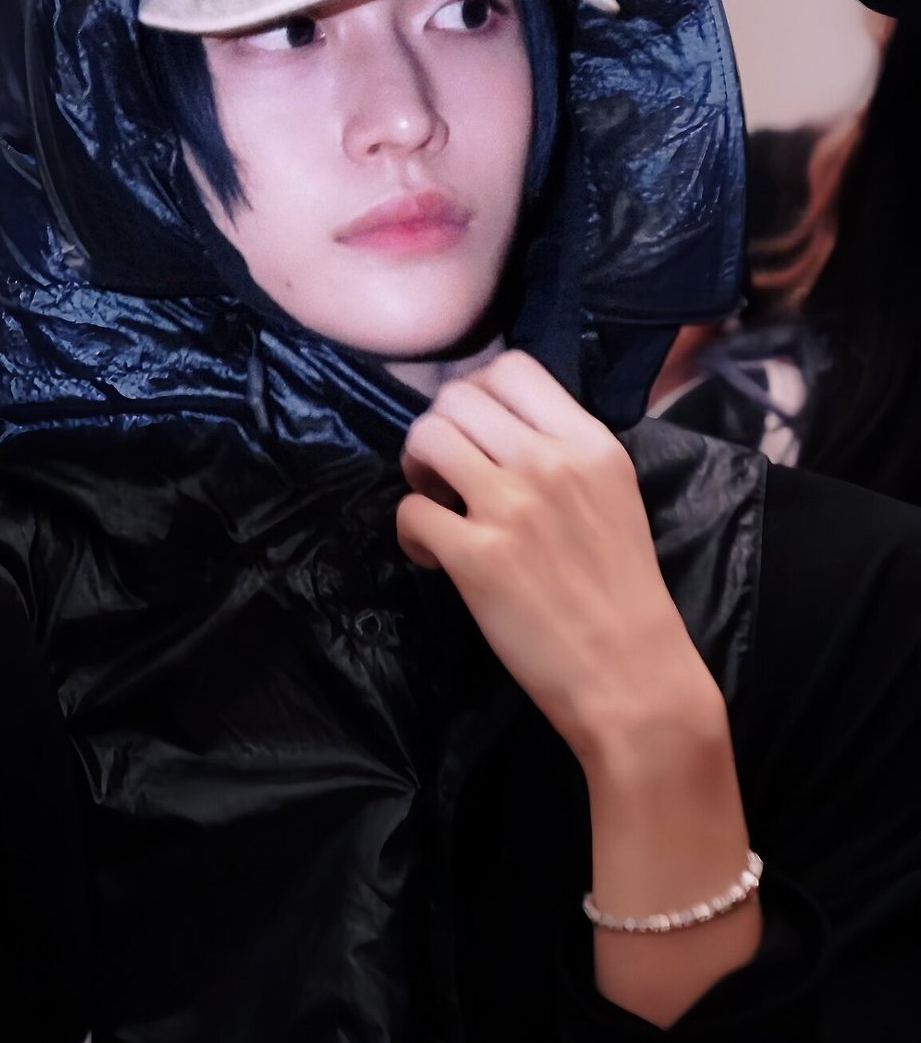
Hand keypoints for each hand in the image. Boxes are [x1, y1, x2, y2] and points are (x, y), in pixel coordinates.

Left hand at [396, 349, 720, 766]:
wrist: (632, 675)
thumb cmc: (625, 591)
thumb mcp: (615, 494)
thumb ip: (566, 452)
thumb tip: (501, 428)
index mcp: (590, 442)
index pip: (514, 367)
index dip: (479, 392)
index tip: (477, 430)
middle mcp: (549, 461)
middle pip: (457, 398)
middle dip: (440, 428)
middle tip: (447, 471)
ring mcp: (510, 506)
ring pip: (427, 438)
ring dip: (417, 467)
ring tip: (436, 501)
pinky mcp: (475, 556)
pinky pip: (411, 510)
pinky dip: (411, 530)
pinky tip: (434, 554)